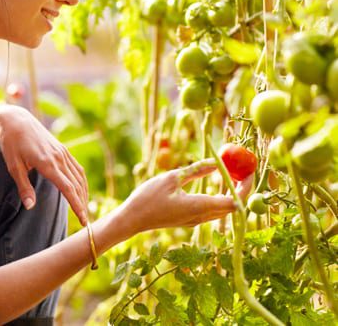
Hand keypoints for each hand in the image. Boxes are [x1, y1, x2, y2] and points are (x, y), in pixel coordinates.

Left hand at [0, 104, 88, 224]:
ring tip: (84, 209)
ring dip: (84, 193)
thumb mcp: (13, 166)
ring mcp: (62, 152)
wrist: (16, 121)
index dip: (77, 205)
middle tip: (86, 222)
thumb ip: (24, 187)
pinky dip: (81, 181)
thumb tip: (31, 207)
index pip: (67, 188)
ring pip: (79, 176)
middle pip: (77, 185)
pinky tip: (81, 190)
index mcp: (46, 163)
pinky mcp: (63, 149)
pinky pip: (77, 167)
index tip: (83, 220)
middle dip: (82, 204)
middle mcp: (58, 157)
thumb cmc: (12, 144)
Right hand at [121, 159, 253, 233]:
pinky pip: (212, 210)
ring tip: (233, 174)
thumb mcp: (172, 178)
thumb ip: (196, 170)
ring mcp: (195, 220)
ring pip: (223, 209)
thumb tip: (217, 162)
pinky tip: (216, 185)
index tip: (250, 171)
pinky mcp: (189, 219)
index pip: (234, 200)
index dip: (245, 186)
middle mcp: (201, 217)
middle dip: (241, 188)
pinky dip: (219, 197)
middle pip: (232, 206)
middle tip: (244, 169)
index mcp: (199, 206)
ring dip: (231, 192)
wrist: (133, 219)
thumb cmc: (149, 197)